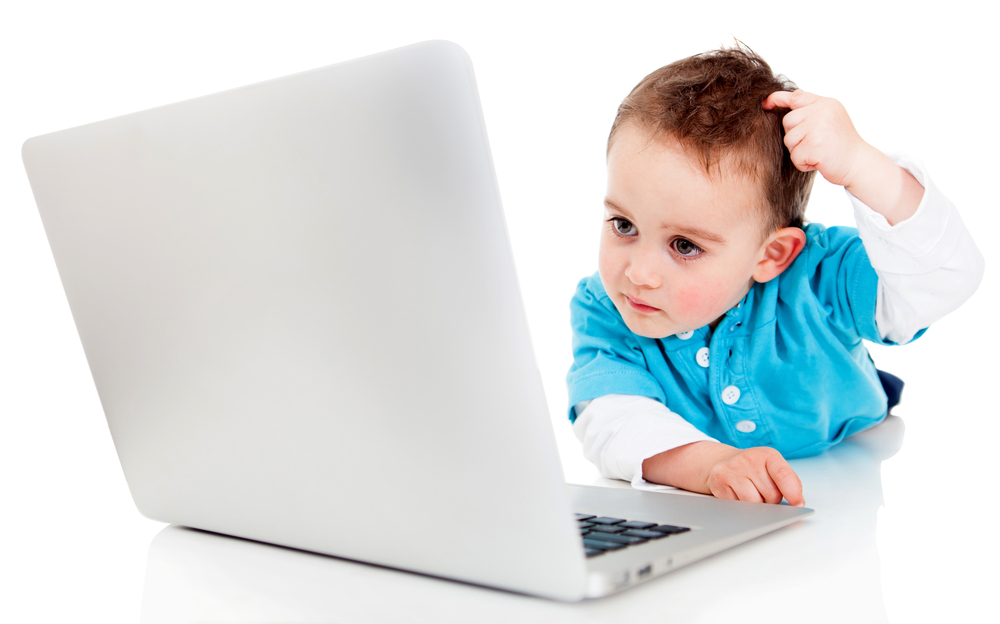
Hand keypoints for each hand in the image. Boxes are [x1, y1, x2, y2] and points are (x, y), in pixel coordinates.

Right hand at [641, 441, 803, 505]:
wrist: (723, 462)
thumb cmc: (754, 469)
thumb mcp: (774, 468)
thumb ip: (790, 482)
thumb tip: (798, 503)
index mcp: (768, 455)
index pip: (783, 475)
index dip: (793, 493)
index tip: (799, 505)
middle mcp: (748, 459)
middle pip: (771, 495)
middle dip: (771, 500)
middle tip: (763, 492)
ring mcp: (731, 469)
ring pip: (754, 503)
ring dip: (756, 506)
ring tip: (751, 493)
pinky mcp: (718, 482)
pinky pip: (736, 506)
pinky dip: (739, 506)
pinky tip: (737, 494)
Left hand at [762, 89, 872, 187]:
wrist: (859, 163)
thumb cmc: (841, 145)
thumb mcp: (830, 119)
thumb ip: (811, 111)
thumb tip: (786, 105)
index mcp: (826, 103)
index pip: (796, 97)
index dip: (778, 99)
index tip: (766, 103)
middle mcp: (822, 111)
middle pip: (787, 121)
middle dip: (795, 136)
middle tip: (814, 144)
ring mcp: (818, 127)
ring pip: (789, 140)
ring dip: (799, 151)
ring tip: (818, 152)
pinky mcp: (815, 146)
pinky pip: (795, 156)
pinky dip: (803, 163)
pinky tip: (819, 162)